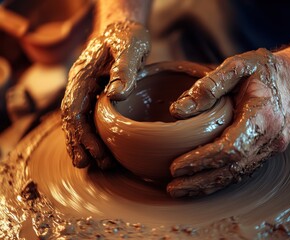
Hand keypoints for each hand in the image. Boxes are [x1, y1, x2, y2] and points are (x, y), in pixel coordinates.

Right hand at [61, 21, 149, 168]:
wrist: (124, 32)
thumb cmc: (127, 38)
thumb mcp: (129, 46)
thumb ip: (124, 68)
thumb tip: (116, 94)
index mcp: (83, 74)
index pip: (75, 108)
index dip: (81, 133)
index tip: (94, 152)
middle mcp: (80, 85)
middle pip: (74, 119)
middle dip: (82, 143)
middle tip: (95, 164)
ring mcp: (87, 92)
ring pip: (79, 122)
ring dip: (84, 144)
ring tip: (94, 165)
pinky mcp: (96, 97)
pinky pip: (89, 119)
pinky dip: (91, 136)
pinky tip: (98, 151)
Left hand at [167, 48, 289, 196]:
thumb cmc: (268, 70)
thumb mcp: (239, 65)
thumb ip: (209, 86)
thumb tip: (178, 110)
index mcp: (263, 115)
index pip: (229, 148)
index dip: (201, 160)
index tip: (176, 167)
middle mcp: (271, 138)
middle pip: (232, 168)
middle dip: (200, 181)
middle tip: (172, 188)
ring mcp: (272, 148)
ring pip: (237, 174)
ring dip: (208, 185)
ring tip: (181, 190)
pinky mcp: (269, 151)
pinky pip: (243, 170)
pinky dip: (221, 179)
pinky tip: (202, 183)